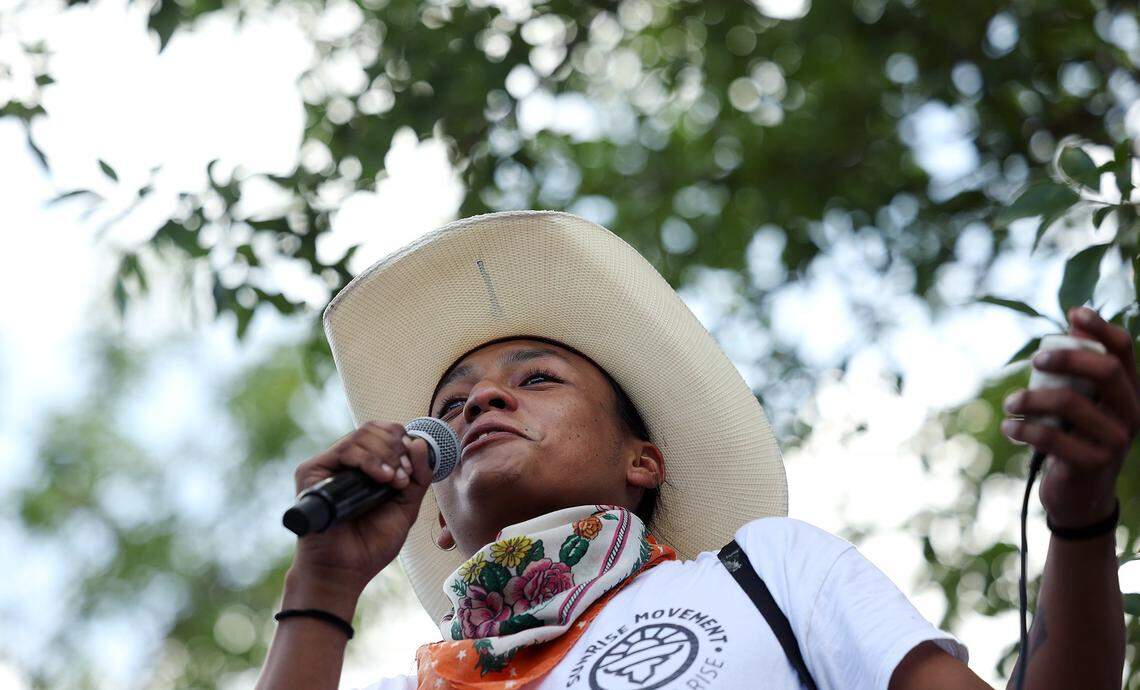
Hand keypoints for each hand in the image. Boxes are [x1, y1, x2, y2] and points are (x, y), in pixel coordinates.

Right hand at [290, 421, 433, 590]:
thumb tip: (420, 443)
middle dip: (396, 447)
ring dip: (386, 454)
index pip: (384, 432)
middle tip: (404, 474)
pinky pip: (344, 450)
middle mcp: (345, 462)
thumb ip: (418, 476)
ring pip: (361, 436)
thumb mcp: (406, 506)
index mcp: (365, 466)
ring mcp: (328, 466)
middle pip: (374, 429)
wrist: (345, 570)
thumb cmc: (371, 543)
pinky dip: (369, 460)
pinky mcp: (311, 472)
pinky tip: (383, 478)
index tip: (412, 468)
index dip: (403, 442)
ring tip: (394, 480)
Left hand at [1001, 306, 1139, 528]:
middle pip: (1106, 371)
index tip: (1074, 313)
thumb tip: (1075, 320)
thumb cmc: (1077, 439)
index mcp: (1130, 394)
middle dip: (1066, 358)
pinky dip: (1022, 427)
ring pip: (1071, 403)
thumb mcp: (1083, 403)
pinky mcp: (1092, 464)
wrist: (1080, 496)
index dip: (1102, 329)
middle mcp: (1131, 414)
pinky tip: (1009, 426)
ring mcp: (1116, 441)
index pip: (1125, 352)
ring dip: (1030, 398)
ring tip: (1010, 403)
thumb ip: (1080, 368)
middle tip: (1034, 361)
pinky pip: (1051, 436)